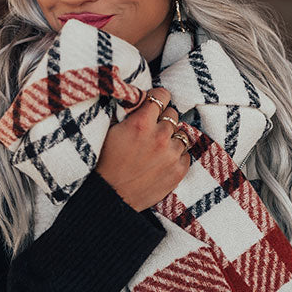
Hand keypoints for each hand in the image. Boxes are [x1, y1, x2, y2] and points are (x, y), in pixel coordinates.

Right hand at [95, 88, 190, 210]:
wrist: (110, 196)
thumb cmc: (105, 163)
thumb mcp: (110, 130)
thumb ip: (128, 112)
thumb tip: (140, 98)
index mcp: (141, 123)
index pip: (162, 95)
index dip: (157, 99)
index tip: (154, 105)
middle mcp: (160, 136)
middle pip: (173, 114)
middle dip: (163, 119)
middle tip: (151, 130)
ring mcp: (171, 154)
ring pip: (182, 134)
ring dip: (171, 138)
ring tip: (157, 148)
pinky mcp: (178, 171)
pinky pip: (186, 154)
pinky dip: (177, 156)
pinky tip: (162, 161)